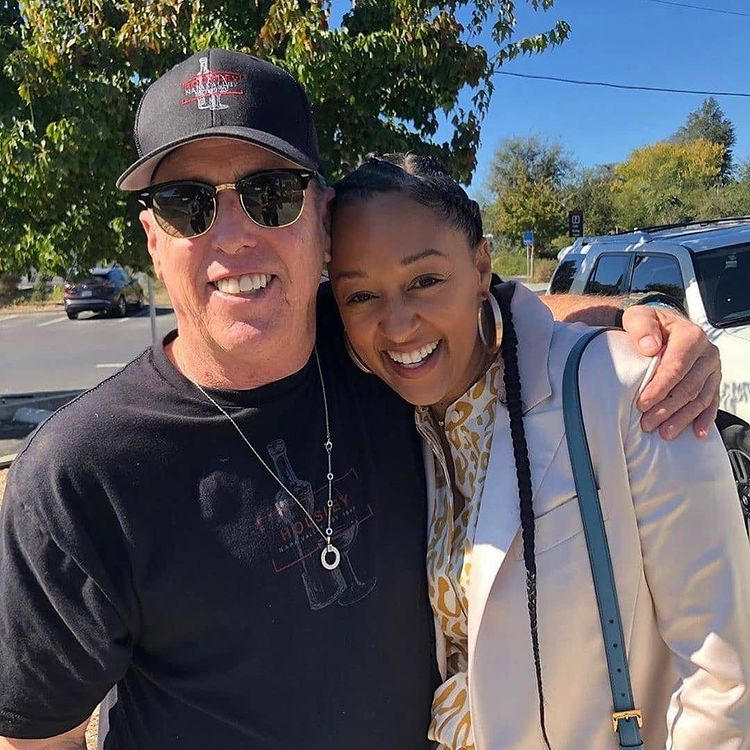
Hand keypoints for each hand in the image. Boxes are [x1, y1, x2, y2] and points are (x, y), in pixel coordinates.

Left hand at [621, 305, 720, 439]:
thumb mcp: (639, 317)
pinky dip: (705, 418)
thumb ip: (642, 327)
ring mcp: (712, 369)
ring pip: (700, 398)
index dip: (659, 388)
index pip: (676, 368)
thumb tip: (650, 347)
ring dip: (683, 418)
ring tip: (665, 432)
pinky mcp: (713, 381)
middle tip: (648, 424)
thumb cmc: (650, 324)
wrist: (663, 326)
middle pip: (688, 387)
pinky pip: (711, 402)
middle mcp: (707, 353)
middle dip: (667, 408)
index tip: (642, 403)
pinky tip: (697, 432)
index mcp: (691, 337)